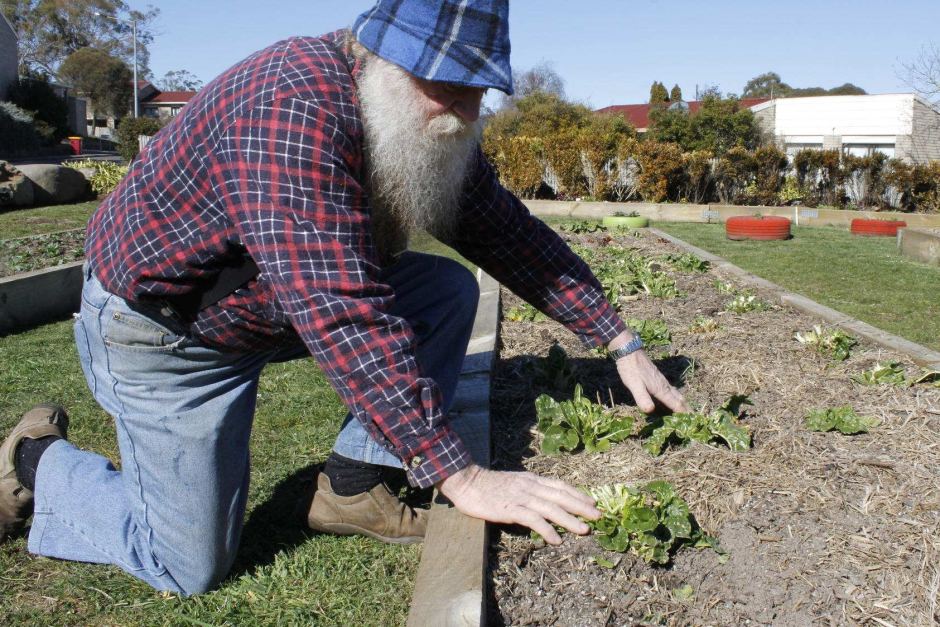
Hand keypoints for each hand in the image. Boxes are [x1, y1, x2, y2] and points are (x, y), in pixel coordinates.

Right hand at [437, 465, 600, 543]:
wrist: (467, 482)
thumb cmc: (487, 484)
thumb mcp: (513, 482)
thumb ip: (528, 489)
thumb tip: (542, 499)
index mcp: (531, 480)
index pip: (560, 486)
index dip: (578, 494)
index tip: (592, 502)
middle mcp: (530, 487)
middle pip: (561, 496)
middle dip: (581, 506)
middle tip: (598, 516)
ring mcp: (521, 497)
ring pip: (551, 508)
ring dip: (569, 519)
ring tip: (584, 530)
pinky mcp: (511, 509)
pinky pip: (533, 519)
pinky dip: (547, 529)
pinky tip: (555, 539)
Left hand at [610, 333, 688, 413]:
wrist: (629, 352)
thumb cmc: (632, 369)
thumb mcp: (634, 385)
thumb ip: (642, 397)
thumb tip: (650, 410)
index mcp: (661, 389)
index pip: (676, 404)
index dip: (684, 413)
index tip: (694, 422)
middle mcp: (664, 385)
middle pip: (680, 399)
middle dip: (687, 409)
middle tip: (695, 419)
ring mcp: (662, 381)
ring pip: (677, 394)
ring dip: (683, 403)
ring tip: (687, 411)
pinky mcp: (658, 378)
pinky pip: (672, 390)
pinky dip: (676, 397)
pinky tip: (672, 398)